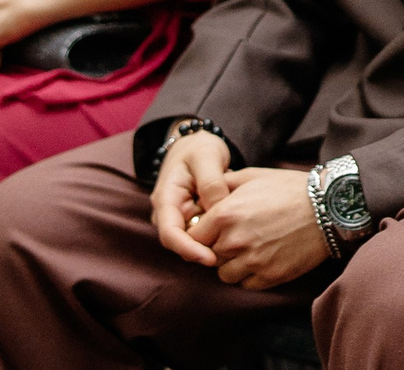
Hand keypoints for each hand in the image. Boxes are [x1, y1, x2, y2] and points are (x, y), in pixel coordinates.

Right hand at [150, 130, 241, 267]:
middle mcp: (169, 214)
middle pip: (183, 244)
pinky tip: (237, 229)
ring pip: (195, 241)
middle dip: (205, 250)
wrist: (197, 144)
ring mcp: (181, 218)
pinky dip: (219, 234)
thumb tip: (219, 212)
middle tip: (233, 250)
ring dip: (214, 242)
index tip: (210, 258)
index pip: (170, 235)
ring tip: (238, 235)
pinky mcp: (194, 219)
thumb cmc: (199, 148)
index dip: (189, 250)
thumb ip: (211, 183)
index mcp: (165, 199)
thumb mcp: (207, 156)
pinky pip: (205, 233)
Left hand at [188, 167, 329, 289]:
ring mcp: (252, 262)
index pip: (192, 237)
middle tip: (237, 237)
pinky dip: (250, 275)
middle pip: (208, 256)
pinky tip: (263, 258)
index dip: (200, 234)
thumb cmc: (289, 188)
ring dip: (232, 264)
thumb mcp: (252, 176)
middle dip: (218, 248)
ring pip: (224, 274)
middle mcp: (234, 241)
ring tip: (250, 249)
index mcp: (225, 214)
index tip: (211, 231)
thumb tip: (202, 198)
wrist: (328, 208)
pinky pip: (246, 284)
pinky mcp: (269, 277)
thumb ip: (222, 186)